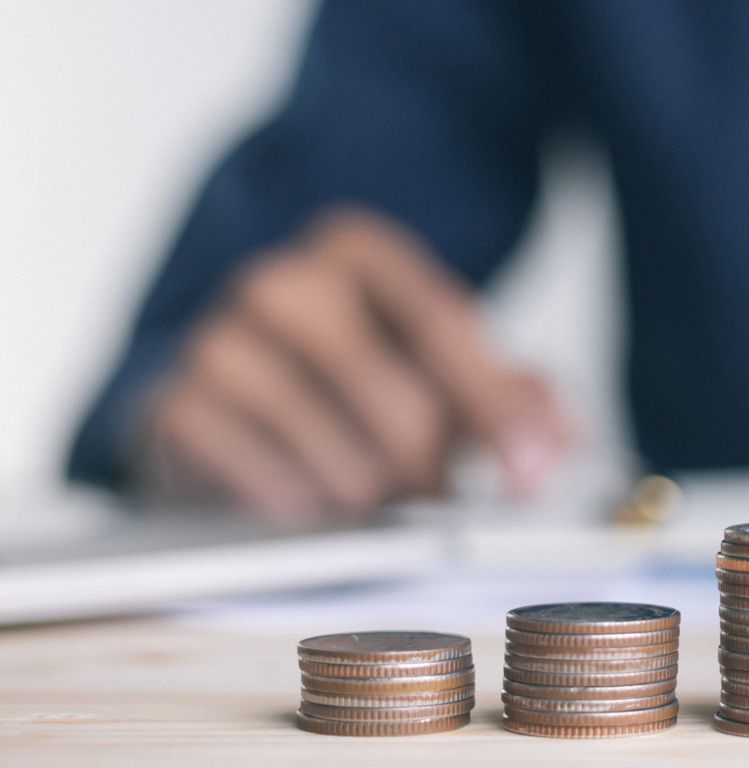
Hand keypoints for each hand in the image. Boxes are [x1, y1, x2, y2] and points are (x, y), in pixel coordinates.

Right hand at [140, 207, 568, 519]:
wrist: (220, 401)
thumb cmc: (346, 381)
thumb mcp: (437, 369)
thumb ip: (511, 392)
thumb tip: (558, 439)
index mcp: (355, 250)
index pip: (444, 325)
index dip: (496, 409)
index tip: (532, 474)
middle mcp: (281, 281)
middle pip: (405, 410)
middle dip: (434, 472)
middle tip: (430, 491)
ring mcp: (217, 342)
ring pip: (348, 469)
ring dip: (373, 502)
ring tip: (363, 490)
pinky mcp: (173, 410)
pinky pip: (278, 498)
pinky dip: (309, 518)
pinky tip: (304, 500)